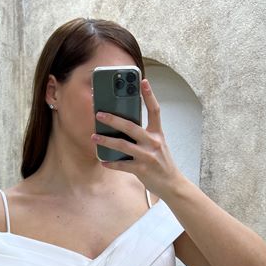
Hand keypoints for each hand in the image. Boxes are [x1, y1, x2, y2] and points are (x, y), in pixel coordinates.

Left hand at [91, 78, 180, 194]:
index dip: (149, 95)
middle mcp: (153, 143)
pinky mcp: (142, 169)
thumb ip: (144, 135)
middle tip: (99, 114)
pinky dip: (111, 163)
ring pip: (123, 145)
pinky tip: (103, 160)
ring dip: (106, 140)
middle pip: (131, 126)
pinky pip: (122, 164)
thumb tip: (123, 127)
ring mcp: (147, 156)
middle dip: (113, 119)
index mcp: (158, 134)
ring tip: (94, 136)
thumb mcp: (157, 145)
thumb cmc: (161, 163)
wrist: (171, 184)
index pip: (155, 110)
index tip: (143, 81)